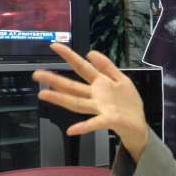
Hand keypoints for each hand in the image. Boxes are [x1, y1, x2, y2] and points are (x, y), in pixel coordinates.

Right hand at [32, 43, 148, 162]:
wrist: (139, 126)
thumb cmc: (129, 104)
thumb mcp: (121, 79)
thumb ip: (106, 66)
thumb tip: (90, 52)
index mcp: (100, 84)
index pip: (82, 67)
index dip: (69, 56)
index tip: (55, 46)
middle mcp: (96, 96)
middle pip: (72, 86)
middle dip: (54, 79)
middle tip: (36, 74)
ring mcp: (100, 108)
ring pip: (77, 102)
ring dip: (60, 99)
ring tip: (43, 95)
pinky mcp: (109, 120)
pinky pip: (95, 123)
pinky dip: (83, 127)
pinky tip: (71, 130)